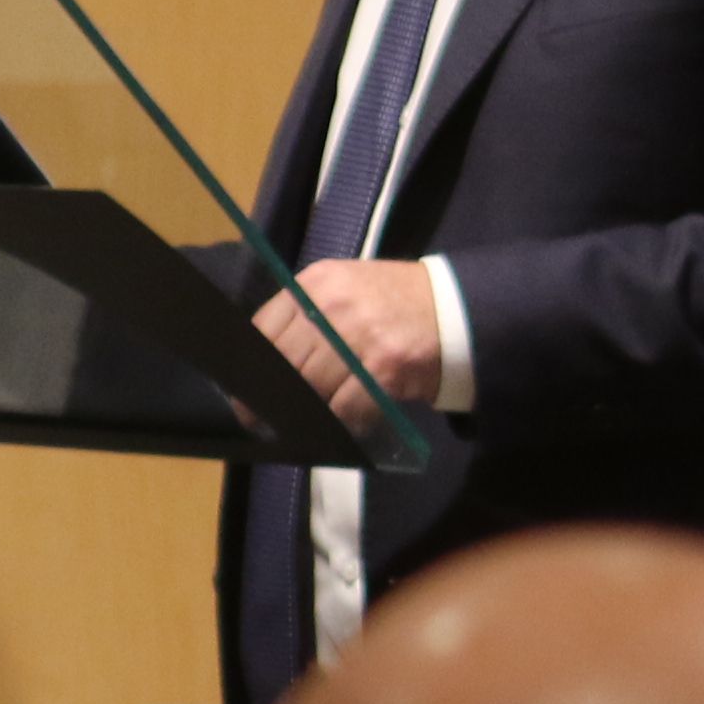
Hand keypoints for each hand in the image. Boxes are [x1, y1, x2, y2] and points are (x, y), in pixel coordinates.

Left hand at [260, 255, 445, 424]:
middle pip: (283, 363)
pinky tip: (346, 420)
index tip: (245, 390)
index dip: (253, 366)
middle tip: (265, 418)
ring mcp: (358, 337)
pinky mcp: (384, 368)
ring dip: (309, 409)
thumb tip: (266, 363)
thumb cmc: (394, 302)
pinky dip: (342, 419)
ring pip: (311, 387)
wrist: (459, 309)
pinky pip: (345, 407)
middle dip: (275, 394)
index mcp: (315, 284)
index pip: (262, 329)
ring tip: (308, 419)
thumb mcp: (345, 290)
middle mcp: (331, 307)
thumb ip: (306, 316)